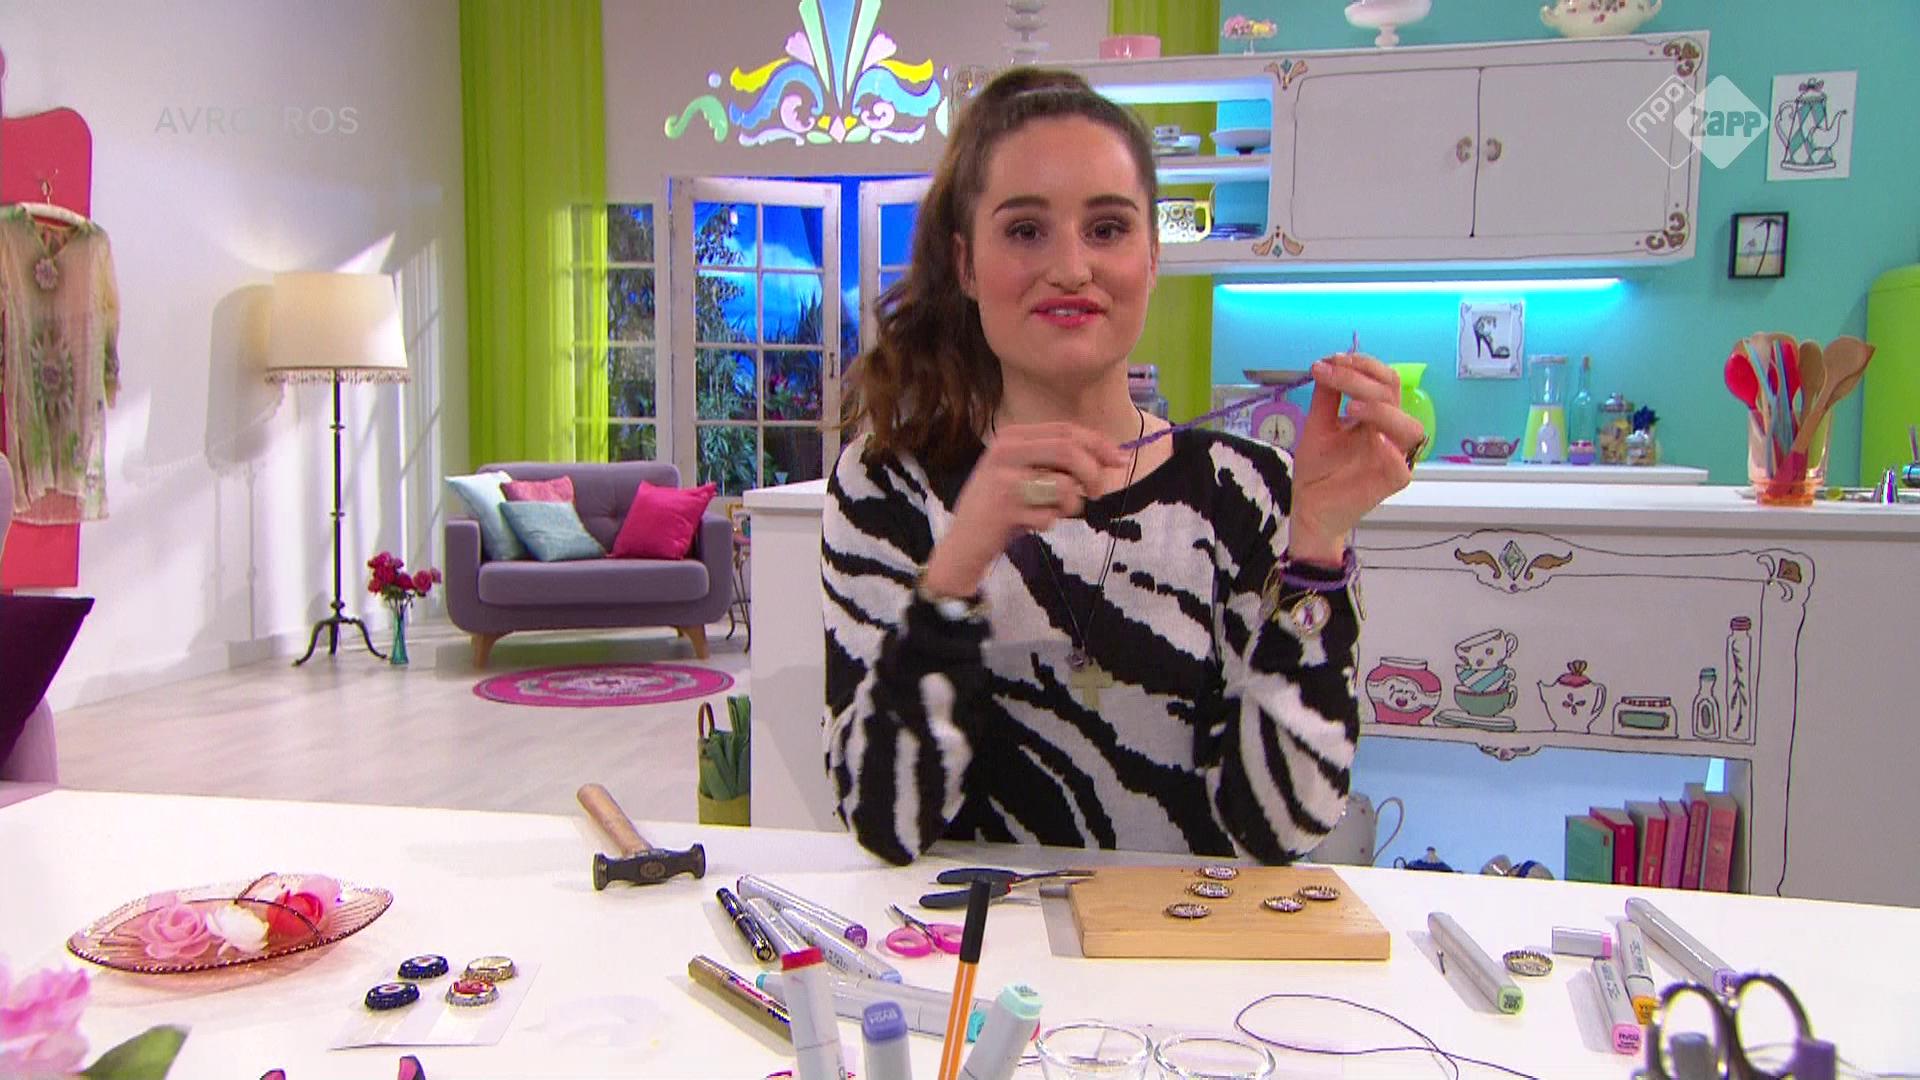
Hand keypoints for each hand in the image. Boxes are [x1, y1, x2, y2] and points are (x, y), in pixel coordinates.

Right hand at [921, 422, 1127, 597]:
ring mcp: (1003, 479)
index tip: (1120, 460)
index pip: (1066, 430)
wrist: (962, 544)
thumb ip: (1057, 461)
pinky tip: (1029, 525)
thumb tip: (1110, 457)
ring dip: (1069, 506)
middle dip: (1093, 473)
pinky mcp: (1005, 508)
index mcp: (1012, 437)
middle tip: (1097, 493)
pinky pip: (1050, 515)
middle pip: (1069, 451)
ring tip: (1050, 513)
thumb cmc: (1001, 508)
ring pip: (1064, 486)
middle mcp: (1005, 451)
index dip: (1098, 444)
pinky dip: (1048, 523)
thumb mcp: (1024, 473)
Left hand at [1287, 351, 1424, 560]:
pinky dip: (1392, 451)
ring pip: (1410, 427)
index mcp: (1376, 416)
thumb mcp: (1318, 425)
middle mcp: (1388, 432)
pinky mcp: (1390, 482)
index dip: (1362, 365)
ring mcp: (1392, 457)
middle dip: (1360, 379)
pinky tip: (1374, 440)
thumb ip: (1327, 396)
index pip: (1384, 381)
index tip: (1331, 360)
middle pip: (1392, 395)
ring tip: (1350, 407)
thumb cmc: (1319, 468)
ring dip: (1381, 410)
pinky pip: (1403, 467)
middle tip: (1330, 374)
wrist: (1309, 507)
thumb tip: (1328, 362)